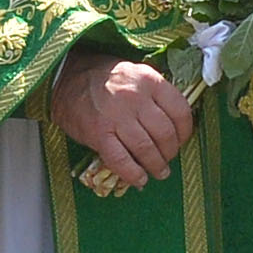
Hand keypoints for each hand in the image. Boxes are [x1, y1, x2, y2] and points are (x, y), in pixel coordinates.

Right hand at [50, 51, 194, 188]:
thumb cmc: (106, 77)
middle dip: (171, 152)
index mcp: (150, 81)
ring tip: (159, 172)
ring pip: (146, 148)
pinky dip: (133, 173)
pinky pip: (121, 159)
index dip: (185, 131)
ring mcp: (116, 116)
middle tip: (168, 159)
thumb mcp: (138, 73)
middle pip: (164, 133)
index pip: (180, 111)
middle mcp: (136, 98)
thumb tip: (176, 123)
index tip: (182, 140)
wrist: (67, 78)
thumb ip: (157, 94)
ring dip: (156, 166)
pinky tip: (139, 179)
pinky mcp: (98, 133)